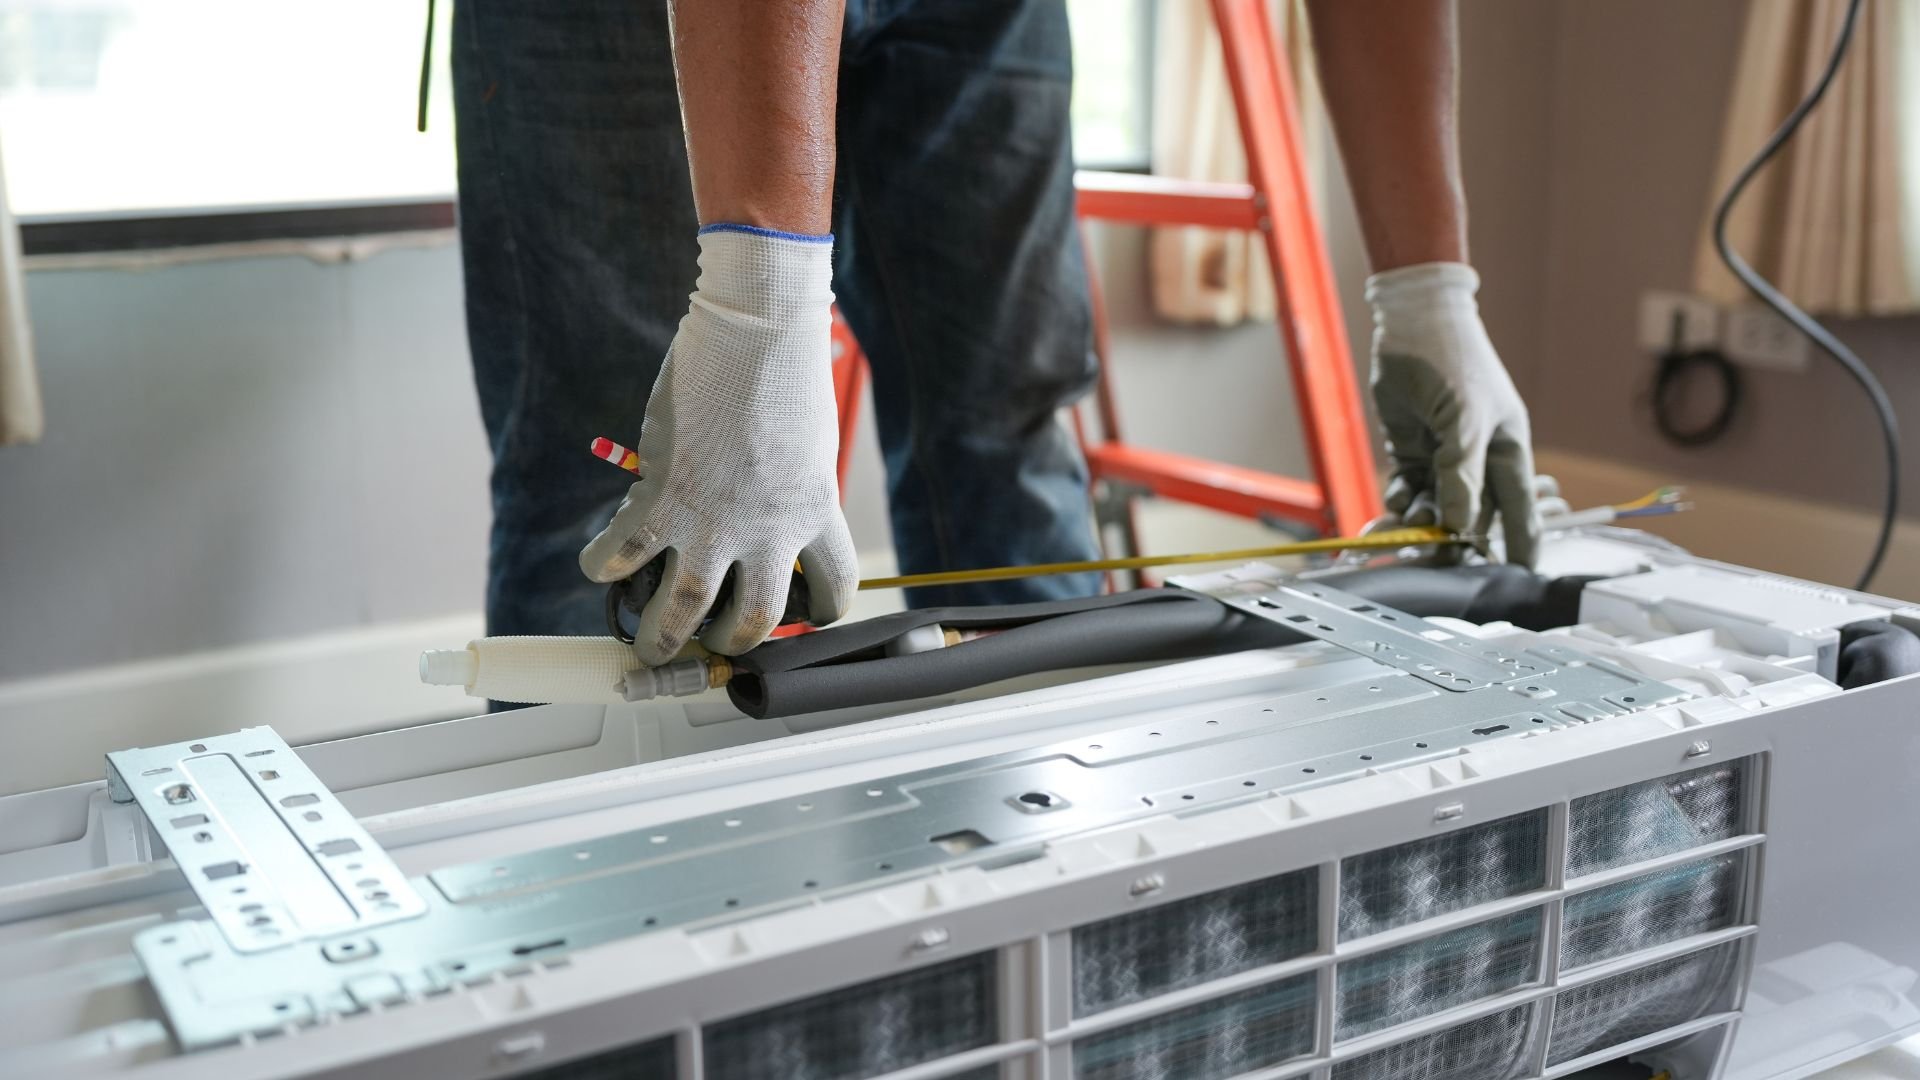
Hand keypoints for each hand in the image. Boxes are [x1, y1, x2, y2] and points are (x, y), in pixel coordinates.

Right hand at [580, 226, 857, 664]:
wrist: (756, 328)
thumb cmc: (782, 368)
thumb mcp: (804, 442)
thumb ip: (783, 486)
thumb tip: (746, 509)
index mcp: (816, 513)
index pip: (836, 590)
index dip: (817, 613)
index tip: (797, 616)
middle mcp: (772, 530)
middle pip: (758, 618)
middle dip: (730, 642)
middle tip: (709, 642)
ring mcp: (717, 520)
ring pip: (687, 610)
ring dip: (663, 636)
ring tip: (649, 644)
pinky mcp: (665, 498)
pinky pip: (626, 554)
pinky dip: (606, 567)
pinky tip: (600, 566)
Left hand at [1365, 262, 1538, 566]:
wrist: (1413, 322)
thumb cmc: (1454, 360)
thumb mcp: (1464, 418)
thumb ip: (1462, 473)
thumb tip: (1462, 523)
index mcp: (1508, 452)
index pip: (1518, 511)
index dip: (1517, 545)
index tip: (1516, 578)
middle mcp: (1479, 461)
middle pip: (1470, 516)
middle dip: (1449, 539)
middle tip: (1428, 558)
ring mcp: (1444, 457)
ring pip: (1434, 507)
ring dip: (1417, 522)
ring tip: (1396, 529)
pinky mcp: (1413, 451)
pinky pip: (1408, 490)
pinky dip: (1397, 502)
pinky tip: (1389, 505)